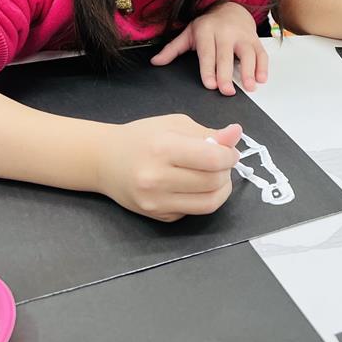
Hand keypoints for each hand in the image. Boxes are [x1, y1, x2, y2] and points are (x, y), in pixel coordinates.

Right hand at [95, 116, 241, 221]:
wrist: (105, 161)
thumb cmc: (142, 137)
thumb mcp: (175, 124)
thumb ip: (208, 133)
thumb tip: (236, 135)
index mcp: (163, 148)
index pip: (213, 159)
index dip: (230, 155)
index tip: (229, 150)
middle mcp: (157, 179)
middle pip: (214, 182)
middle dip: (226, 171)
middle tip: (221, 161)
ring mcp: (156, 202)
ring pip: (209, 203)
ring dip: (221, 188)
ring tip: (214, 174)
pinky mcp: (159, 217)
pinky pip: (195, 211)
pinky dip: (202, 197)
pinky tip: (193, 185)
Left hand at [151, 3, 267, 94]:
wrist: (231, 8)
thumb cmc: (209, 24)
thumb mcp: (189, 33)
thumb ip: (173, 49)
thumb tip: (155, 62)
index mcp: (206, 31)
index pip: (207, 52)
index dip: (208, 69)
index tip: (210, 84)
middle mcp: (225, 32)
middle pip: (226, 55)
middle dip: (227, 74)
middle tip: (227, 91)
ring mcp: (242, 35)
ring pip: (247, 53)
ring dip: (250, 70)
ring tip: (250, 86)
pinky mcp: (255, 39)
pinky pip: (261, 53)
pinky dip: (263, 66)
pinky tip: (262, 79)